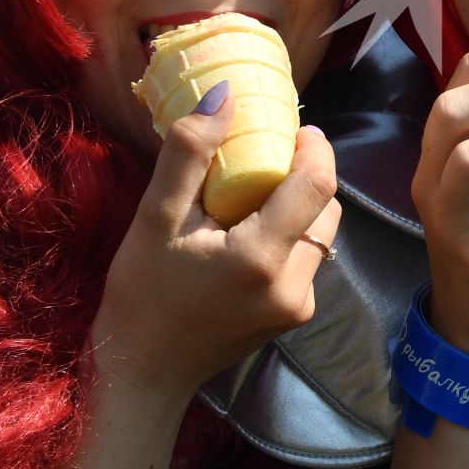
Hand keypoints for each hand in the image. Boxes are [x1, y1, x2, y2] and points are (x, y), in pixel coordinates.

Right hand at [92, 83, 342, 403]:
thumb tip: (225, 94)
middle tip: (268, 156)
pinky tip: (249, 232)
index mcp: (262, 258)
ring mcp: (299, 307)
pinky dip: (290, 237)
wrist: (142, 374)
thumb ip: (190, 154)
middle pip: (327, 209)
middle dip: (307, 176)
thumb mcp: (154, 220)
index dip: (315, 148)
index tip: (295, 126)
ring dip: (300, 207)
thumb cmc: (141, 296)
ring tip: (255, 194)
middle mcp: (295, 286)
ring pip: (321, 236)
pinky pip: (307, 260)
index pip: (318, 186)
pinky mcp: (294, 317)